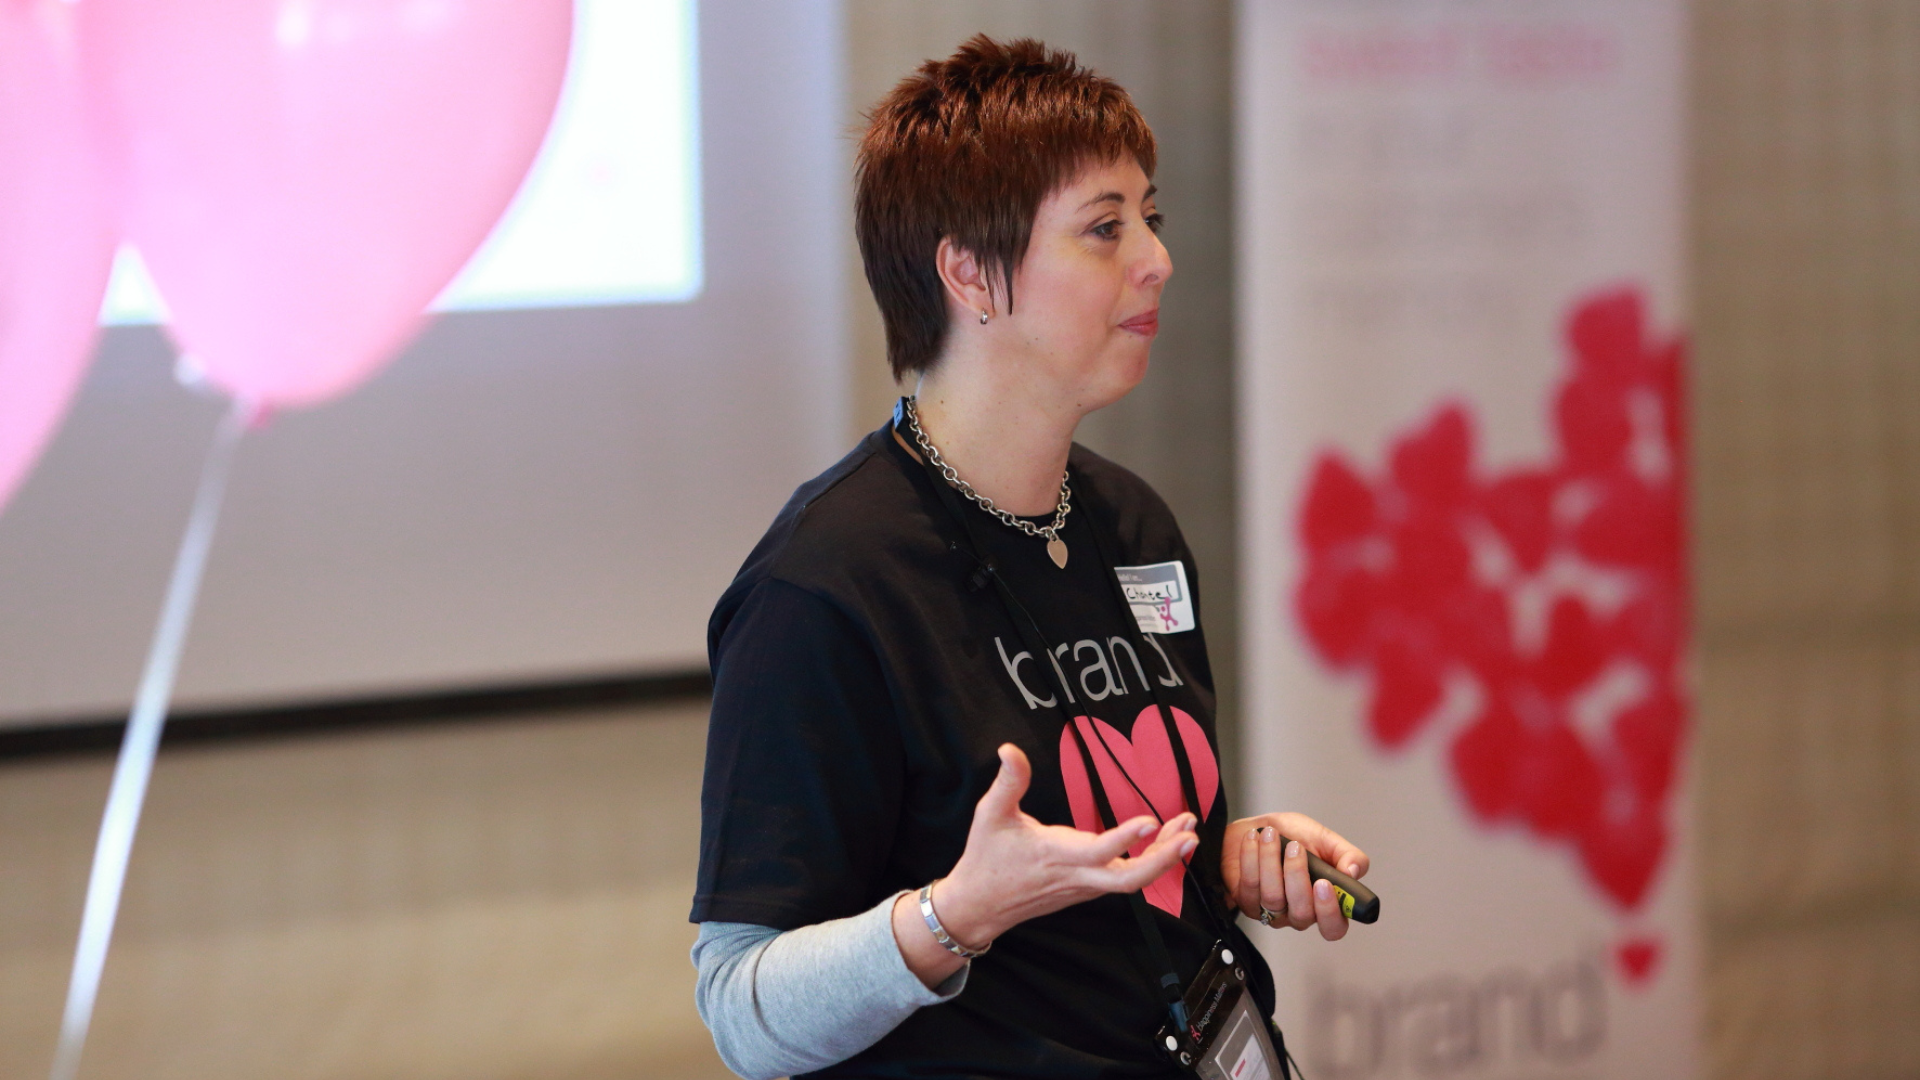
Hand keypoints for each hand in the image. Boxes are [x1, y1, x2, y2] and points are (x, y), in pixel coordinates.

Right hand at [892, 743, 1197, 987]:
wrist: (979, 905)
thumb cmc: (986, 858)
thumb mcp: (990, 815)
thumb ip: (1007, 782)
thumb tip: (1009, 749)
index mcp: (1057, 856)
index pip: (1098, 852)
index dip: (1125, 839)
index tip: (1150, 821)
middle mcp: (1077, 877)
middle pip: (1130, 879)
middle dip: (1164, 860)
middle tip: (1190, 836)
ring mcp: (1085, 887)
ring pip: (1132, 879)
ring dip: (1163, 858)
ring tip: (1187, 830)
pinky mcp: (1087, 889)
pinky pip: (1124, 879)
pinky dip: (1148, 862)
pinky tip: (1162, 841)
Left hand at [1219, 812, 1367, 940]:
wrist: (1257, 828)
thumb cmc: (1293, 837)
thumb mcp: (1325, 839)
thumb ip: (1347, 855)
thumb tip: (1353, 872)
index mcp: (1324, 903)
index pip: (1334, 927)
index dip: (1330, 912)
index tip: (1324, 884)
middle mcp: (1299, 913)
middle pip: (1302, 914)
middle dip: (1297, 877)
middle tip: (1296, 849)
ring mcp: (1272, 911)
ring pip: (1273, 898)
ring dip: (1271, 860)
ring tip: (1271, 834)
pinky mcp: (1247, 902)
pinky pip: (1249, 885)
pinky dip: (1251, 857)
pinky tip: (1253, 839)